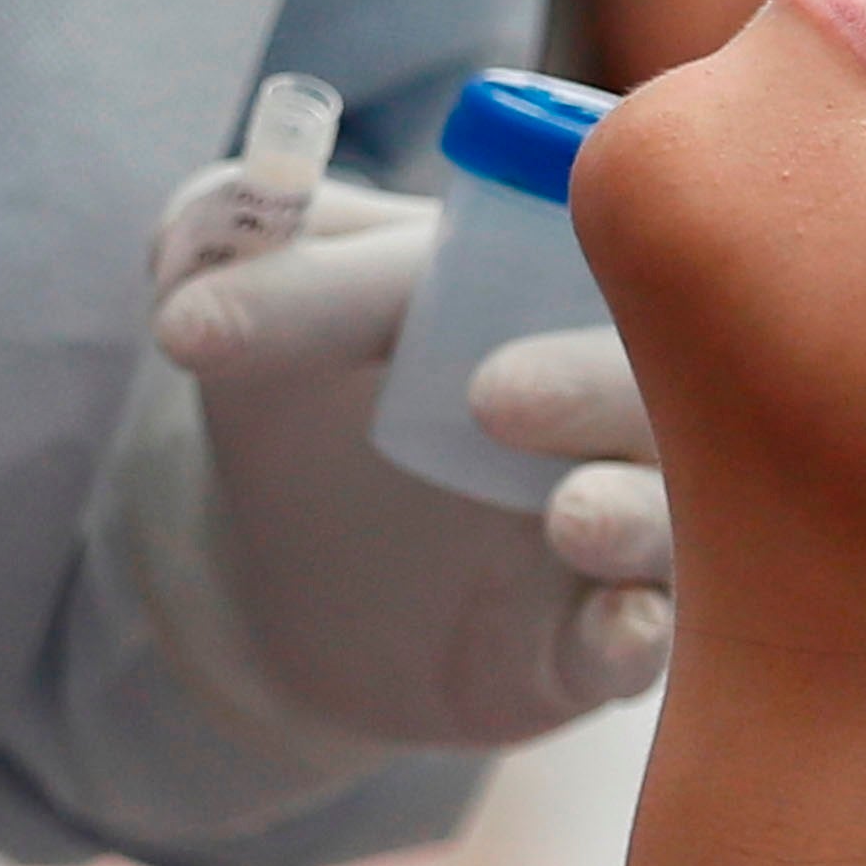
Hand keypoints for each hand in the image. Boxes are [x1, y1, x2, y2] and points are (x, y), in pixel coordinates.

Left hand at [137, 165, 663, 748]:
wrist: (288, 575)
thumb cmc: (302, 400)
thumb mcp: (248, 308)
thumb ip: (223, 238)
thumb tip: (186, 248)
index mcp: (542, 265)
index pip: (533, 230)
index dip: (448, 250)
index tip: (272, 318)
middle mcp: (612, 378)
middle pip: (664, 364)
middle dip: (590, 378)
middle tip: (489, 396)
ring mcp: (625, 509)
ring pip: (679, 502)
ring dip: (635, 509)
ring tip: (569, 517)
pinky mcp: (602, 635)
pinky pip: (651, 633)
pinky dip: (639, 632)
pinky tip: (616, 631)